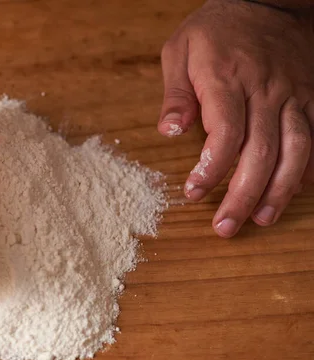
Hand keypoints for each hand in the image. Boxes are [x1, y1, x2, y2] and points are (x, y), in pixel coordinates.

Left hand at [158, 0, 313, 237]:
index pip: (224, 133)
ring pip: (295, 150)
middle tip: (225, 226)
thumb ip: (176, 94)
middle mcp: (265, 91)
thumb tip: (169, 131)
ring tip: (261, 219)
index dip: (211, 170)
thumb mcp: (180, 51)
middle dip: (243, 195)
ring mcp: (294, 95)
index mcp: (227, 80)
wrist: (268, 0)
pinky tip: (295, 192)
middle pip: (261, 151)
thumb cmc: (216, 29)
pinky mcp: (311, 98)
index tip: (194, 193)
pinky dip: (307, 168)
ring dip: (279, 190)